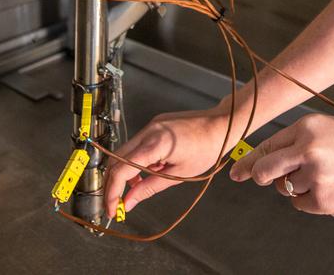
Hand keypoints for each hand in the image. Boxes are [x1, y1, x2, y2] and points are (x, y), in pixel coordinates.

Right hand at [103, 107, 233, 213]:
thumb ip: (150, 188)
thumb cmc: (207, 148)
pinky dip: (135, 162)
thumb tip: (129, 202)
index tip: (112, 209)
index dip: (112, 192)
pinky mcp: (154, 125)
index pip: (121, 169)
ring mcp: (150, 126)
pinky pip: (136, 145)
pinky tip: (148, 172)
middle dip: (113, 184)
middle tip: (117, 204)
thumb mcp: (179, 174)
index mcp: (155, 143)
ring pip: (124, 152)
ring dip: (124, 173)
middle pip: (115, 160)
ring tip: (137, 188)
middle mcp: (148, 131)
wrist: (221, 124)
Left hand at [228, 114, 333, 215]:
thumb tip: (268, 161)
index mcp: (307, 127)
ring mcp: (315, 176)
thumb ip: (300, 142)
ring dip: (297, 186)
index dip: (249, 161)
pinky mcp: (323, 200)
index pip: (268, 145)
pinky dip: (312, 200)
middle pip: (264, 170)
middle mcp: (307, 149)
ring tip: (327, 176)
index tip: (236, 171)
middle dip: (260, 177)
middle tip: (264, 179)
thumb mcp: (330, 129)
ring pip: (286, 188)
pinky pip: (302, 204)